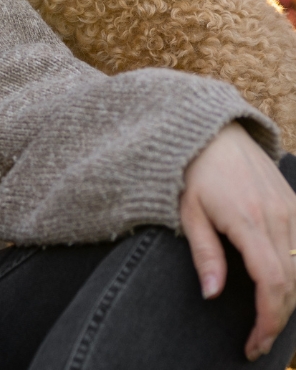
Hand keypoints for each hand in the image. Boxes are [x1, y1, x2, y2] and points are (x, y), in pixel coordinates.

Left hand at [180, 123, 295, 359]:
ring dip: (290, 299)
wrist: (211, 130)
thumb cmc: (192, 169)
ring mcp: (291, 209)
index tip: (254, 343)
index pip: (272, 284)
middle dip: (278, 318)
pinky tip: (282, 288)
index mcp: (248, 220)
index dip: (268, 320)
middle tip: (258, 341)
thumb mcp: (188, 210)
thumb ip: (204, 253)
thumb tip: (212, 294)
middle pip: (292, 283)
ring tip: (267, 319)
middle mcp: (278, 216)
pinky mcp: (295, 204)